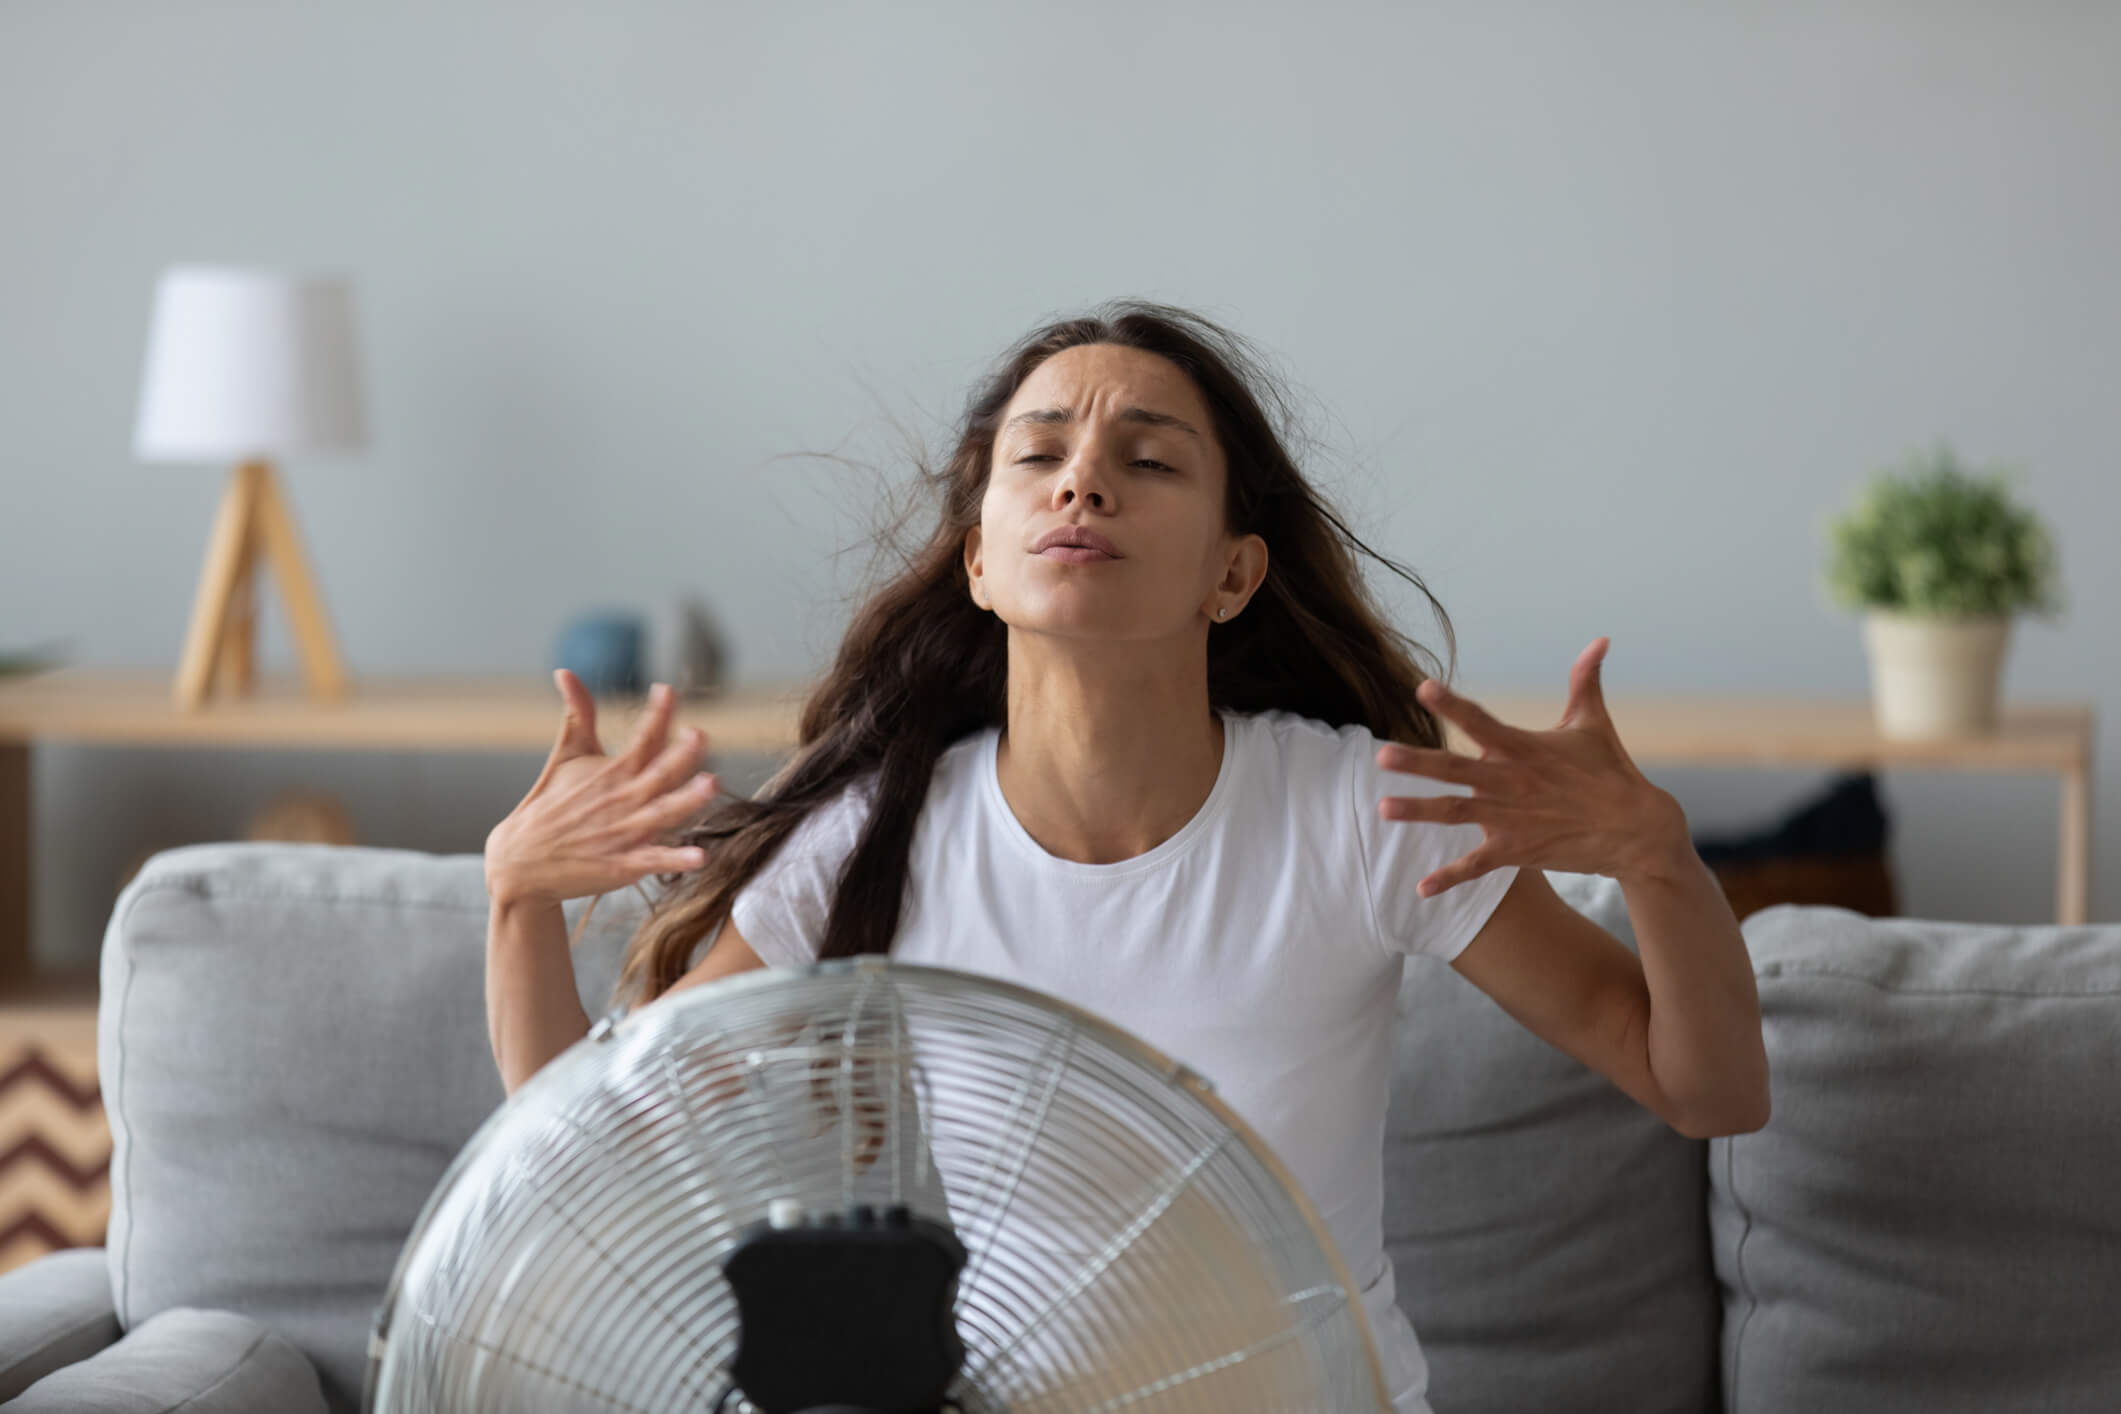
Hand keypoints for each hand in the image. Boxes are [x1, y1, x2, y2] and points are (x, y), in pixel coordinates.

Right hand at [484, 671, 719, 907]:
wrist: (521, 861)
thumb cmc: (549, 804)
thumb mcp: (565, 755)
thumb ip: (577, 715)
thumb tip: (565, 671)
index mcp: (614, 770)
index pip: (641, 737)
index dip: (656, 714)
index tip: (667, 690)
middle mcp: (622, 798)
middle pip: (658, 772)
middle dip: (680, 754)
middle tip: (698, 735)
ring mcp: (623, 832)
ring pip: (662, 813)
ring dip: (686, 800)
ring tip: (711, 784)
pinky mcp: (622, 865)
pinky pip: (654, 860)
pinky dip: (675, 859)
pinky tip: (699, 856)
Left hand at [1375, 637, 1683, 895]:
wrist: (1636, 830)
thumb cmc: (1611, 771)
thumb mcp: (1593, 722)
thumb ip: (1586, 680)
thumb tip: (1600, 639)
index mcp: (1524, 748)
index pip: (1480, 721)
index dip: (1452, 704)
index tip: (1422, 688)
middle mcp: (1511, 781)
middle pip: (1455, 770)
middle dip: (1417, 763)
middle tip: (1381, 755)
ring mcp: (1511, 818)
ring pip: (1455, 813)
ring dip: (1419, 811)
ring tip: (1383, 808)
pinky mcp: (1516, 850)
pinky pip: (1477, 866)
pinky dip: (1449, 878)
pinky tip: (1421, 890)